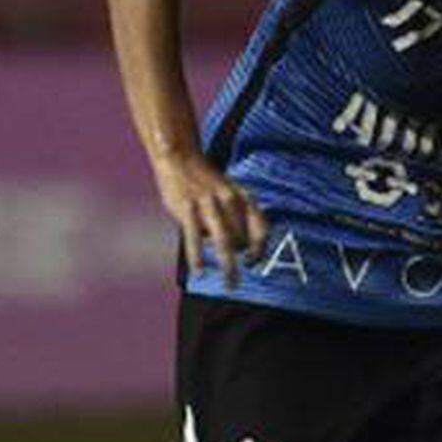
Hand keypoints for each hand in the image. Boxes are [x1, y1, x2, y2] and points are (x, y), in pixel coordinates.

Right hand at [151, 148, 266, 287]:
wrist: (180, 157)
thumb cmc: (206, 181)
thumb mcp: (229, 193)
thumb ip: (238, 217)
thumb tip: (243, 248)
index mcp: (242, 197)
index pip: (261, 227)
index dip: (261, 248)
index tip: (254, 262)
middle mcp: (229, 200)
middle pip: (242, 238)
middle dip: (239, 257)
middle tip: (233, 276)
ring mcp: (208, 204)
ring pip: (223, 241)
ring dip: (229, 265)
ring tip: (231, 284)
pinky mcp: (187, 209)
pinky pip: (194, 238)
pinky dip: (197, 257)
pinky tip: (200, 273)